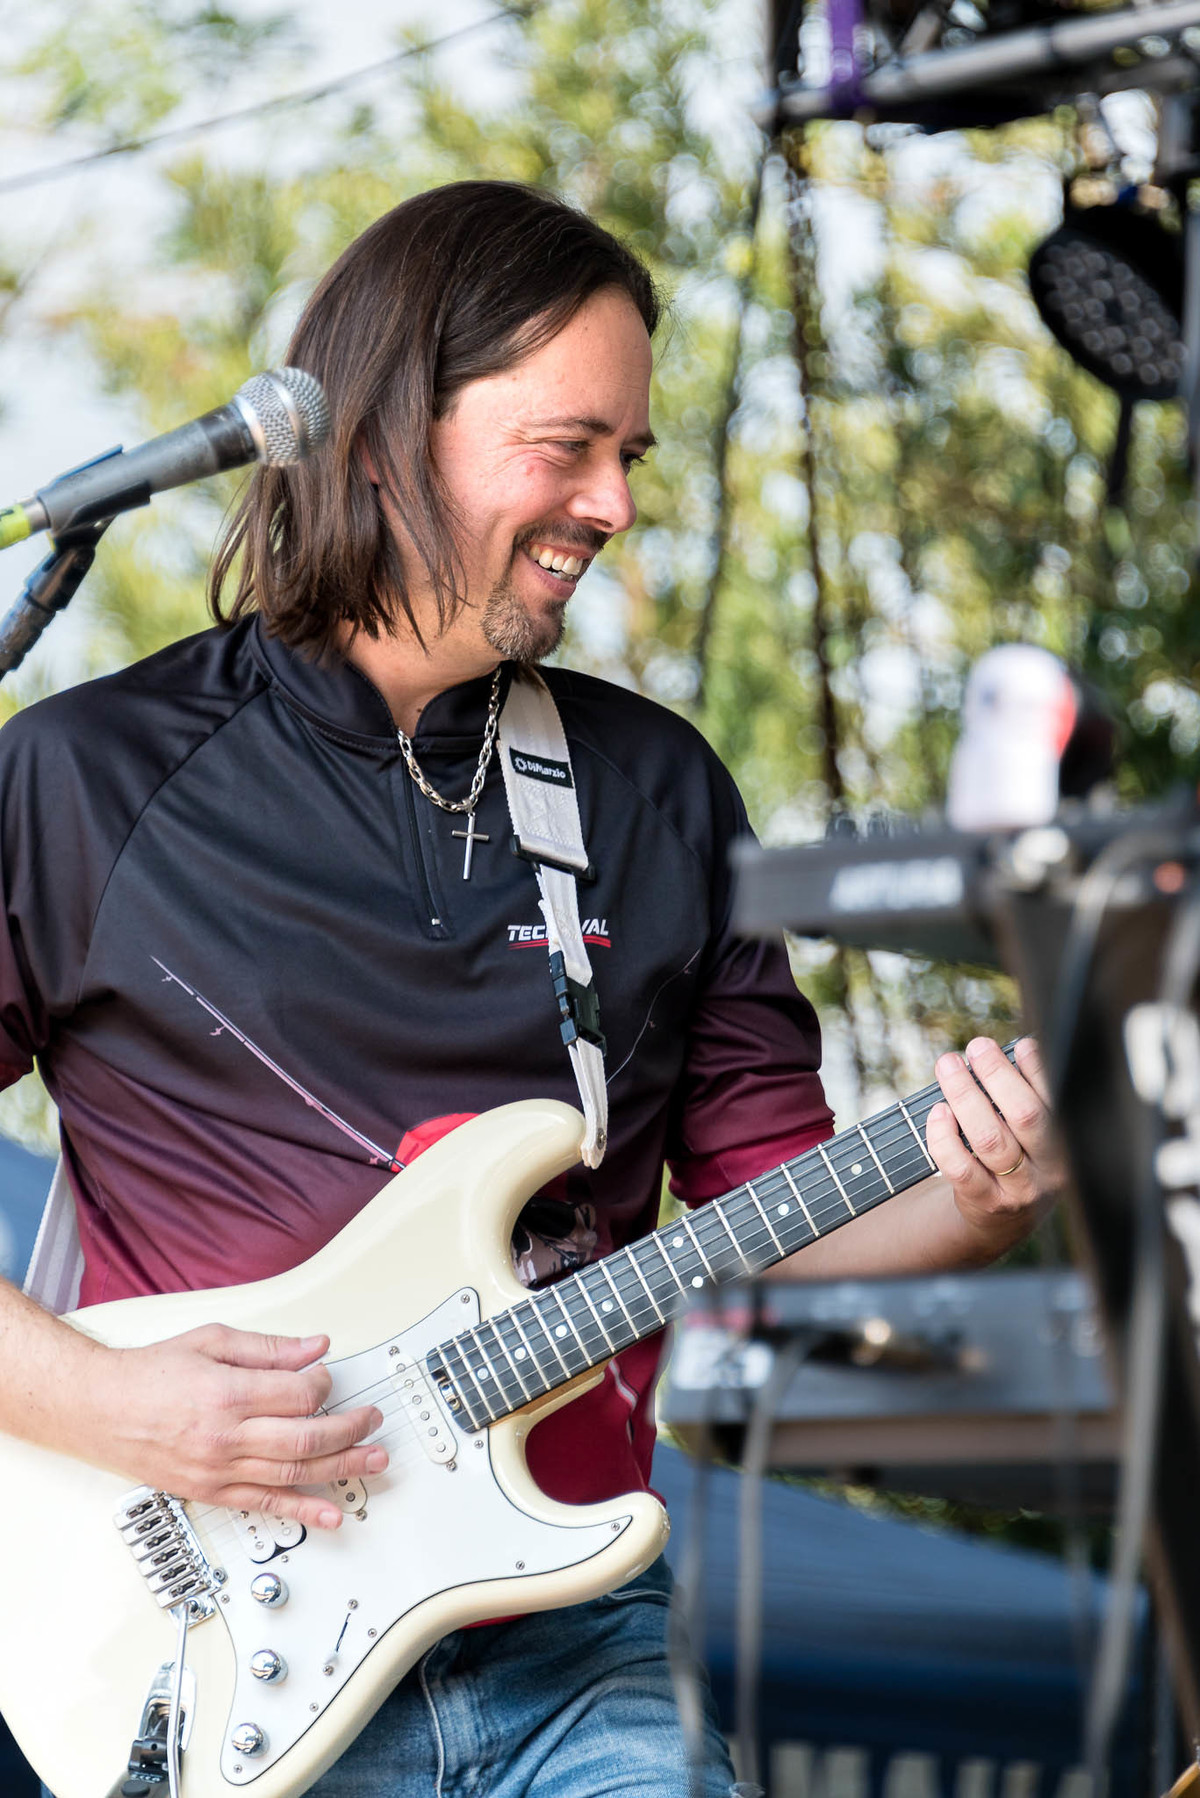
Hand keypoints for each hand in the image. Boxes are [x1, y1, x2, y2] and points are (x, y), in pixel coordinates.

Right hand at [92, 1325, 386, 1529]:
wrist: (99, 1408)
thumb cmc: (149, 1374)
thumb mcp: (212, 1341)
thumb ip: (268, 1347)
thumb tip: (314, 1346)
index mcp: (228, 1394)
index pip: (300, 1394)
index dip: (325, 1385)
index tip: (329, 1378)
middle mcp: (226, 1437)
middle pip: (306, 1439)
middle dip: (350, 1429)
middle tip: (372, 1420)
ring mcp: (218, 1470)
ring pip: (294, 1474)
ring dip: (342, 1468)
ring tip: (372, 1461)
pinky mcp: (211, 1492)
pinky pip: (264, 1505)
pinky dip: (302, 1510)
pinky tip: (330, 1513)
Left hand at [927, 1036, 1066, 1256]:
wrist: (1001, 1220)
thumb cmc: (1018, 1159)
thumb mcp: (1038, 1135)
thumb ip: (1033, 1096)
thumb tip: (1023, 1048)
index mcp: (1068, 1145)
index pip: (1058, 1103)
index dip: (1040, 1071)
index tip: (1021, 1044)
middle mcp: (1049, 1170)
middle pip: (1025, 1116)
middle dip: (998, 1075)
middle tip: (977, 1047)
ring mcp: (1017, 1190)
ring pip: (989, 1139)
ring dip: (965, 1096)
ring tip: (949, 1066)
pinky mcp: (984, 1202)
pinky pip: (960, 1167)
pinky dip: (944, 1136)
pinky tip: (938, 1110)